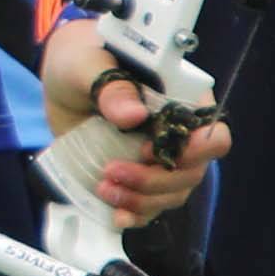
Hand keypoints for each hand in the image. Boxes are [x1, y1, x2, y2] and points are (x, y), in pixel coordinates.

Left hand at [41, 17, 228, 228]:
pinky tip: (116, 215)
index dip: (192, 150)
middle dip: (154, 180)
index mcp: (181, 98)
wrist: (62, 79)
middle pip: (191, 171)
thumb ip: (111, 87)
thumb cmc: (83, 60)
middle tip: (113, 170)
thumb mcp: (89, 65)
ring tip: (104, 188)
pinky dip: (136, 214)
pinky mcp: (139, 174)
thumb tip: (134, 114)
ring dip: (141, 199)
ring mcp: (160, 156)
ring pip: (173, 193)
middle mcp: (179, 131)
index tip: (148, 150)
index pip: (212, 132)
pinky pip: (151, 205)